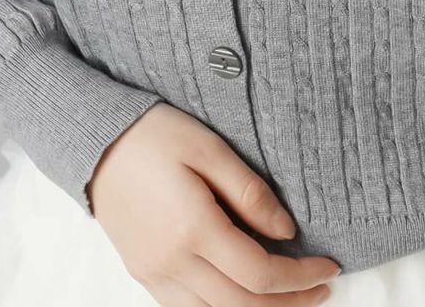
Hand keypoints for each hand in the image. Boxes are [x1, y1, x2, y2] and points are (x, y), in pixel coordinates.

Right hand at [89, 102, 340, 306]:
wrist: (96, 142)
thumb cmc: (155, 135)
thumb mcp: (210, 147)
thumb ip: (250, 192)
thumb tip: (286, 232)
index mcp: (194, 229)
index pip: (260, 274)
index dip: (300, 278)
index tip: (329, 268)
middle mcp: (173, 263)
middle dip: (288, 304)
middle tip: (322, 290)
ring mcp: (154, 274)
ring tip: (291, 298)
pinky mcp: (144, 274)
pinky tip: (244, 296)